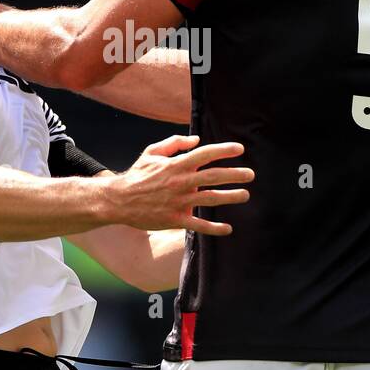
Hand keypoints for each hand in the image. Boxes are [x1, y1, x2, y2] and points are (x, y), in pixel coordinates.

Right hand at [110, 135, 252, 235]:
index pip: (205, 154)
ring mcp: (179, 202)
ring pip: (211, 199)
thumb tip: (196, 140)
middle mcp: (181, 183)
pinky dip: (214, 228)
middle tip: (250, 174)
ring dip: (230, 197)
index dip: (224, 150)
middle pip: (214, 176)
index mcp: (176, 165)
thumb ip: (174, 144)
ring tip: (245, 195)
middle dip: (235, 174)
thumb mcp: (151, 152)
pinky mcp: (175, 219)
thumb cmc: (137, 175)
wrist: (119, 200)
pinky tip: (228, 228)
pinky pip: (199, 225)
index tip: (240, 149)